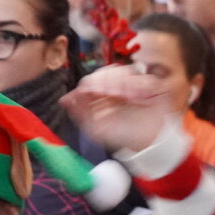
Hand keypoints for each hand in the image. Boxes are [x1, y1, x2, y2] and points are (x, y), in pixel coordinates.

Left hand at [60, 64, 174, 153]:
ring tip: (123, 96)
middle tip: (107, 92)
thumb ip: (80, 112)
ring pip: (123, 70)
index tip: (87, 91)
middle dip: (104, 80)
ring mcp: (134, 84)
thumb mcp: (96, 128)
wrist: (147, 143)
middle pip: (107, 71)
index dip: (90, 82)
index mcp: (103, 94)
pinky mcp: (150, 85)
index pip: (92, 78)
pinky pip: (142, 77)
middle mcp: (117, 86)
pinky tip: (135, 97)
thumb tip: (64, 100)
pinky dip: (137, 85)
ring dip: (120, 82)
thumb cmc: (122, 136)